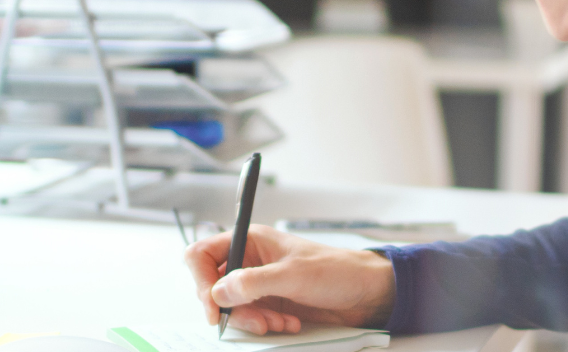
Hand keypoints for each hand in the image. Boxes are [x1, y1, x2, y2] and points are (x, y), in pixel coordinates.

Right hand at [184, 224, 395, 334]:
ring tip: (280, 322)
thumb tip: (219, 291)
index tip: (213, 307)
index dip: (201, 280)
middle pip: (214, 287)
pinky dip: (266, 325)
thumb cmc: (336, 270)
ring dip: (253, 320)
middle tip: (257, 321)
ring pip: (232, 308)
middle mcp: (249, 261)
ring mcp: (258, 284)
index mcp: (250, 240)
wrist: (366, 293)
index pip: (202, 255)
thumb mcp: (293, 275)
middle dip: (233, 308)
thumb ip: (253, 283)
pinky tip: (289, 323)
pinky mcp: (269, 304)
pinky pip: (251, 319)